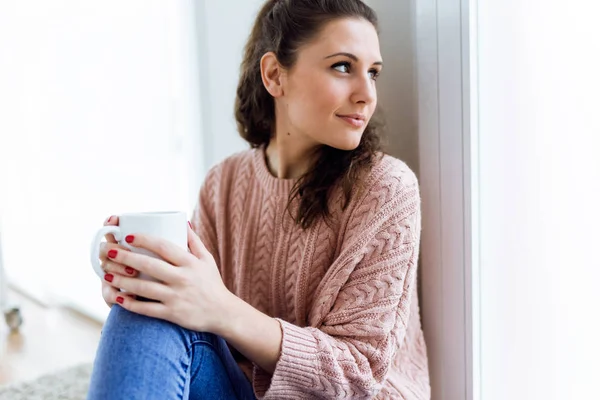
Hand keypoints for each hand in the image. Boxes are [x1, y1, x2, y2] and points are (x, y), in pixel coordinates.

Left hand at [101, 222, 232, 333]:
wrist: (222, 313)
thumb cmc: (212, 284)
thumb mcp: (207, 259)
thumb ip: (194, 241)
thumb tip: (182, 222)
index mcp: (190, 263)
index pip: (163, 246)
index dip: (144, 240)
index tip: (128, 236)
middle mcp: (182, 278)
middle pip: (149, 266)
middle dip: (125, 257)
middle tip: (108, 251)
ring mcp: (176, 297)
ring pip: (143, 288)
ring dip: (121, 281)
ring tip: (106, 274)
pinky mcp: (172, 314)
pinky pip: (147, 309)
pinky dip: (130, 304)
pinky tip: (117, 297)